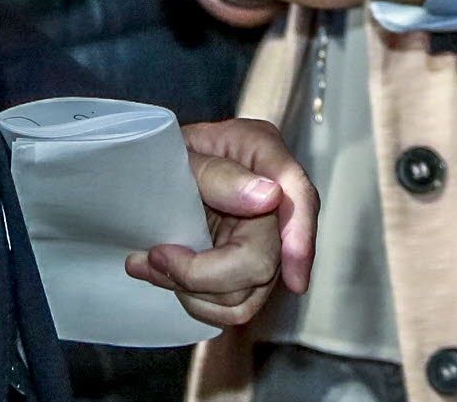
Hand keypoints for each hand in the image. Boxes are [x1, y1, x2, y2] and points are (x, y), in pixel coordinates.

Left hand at [126, 116, 315, 324]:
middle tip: (156, 256)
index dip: (301, 242)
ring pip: (247, 298)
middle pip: (263, 264)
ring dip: (196, 294)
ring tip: (155, 265)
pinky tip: (169, 275)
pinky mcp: (245, 268)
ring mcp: (263, 243)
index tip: (296, 283)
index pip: (300, 199)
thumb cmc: (173, 149)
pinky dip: (198, 300)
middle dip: (204, 275)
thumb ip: (220, 173)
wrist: (161, 164)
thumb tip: (269, 197)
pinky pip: (232, 306)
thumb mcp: (186, 151)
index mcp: (268, 160)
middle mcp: (276, 206)